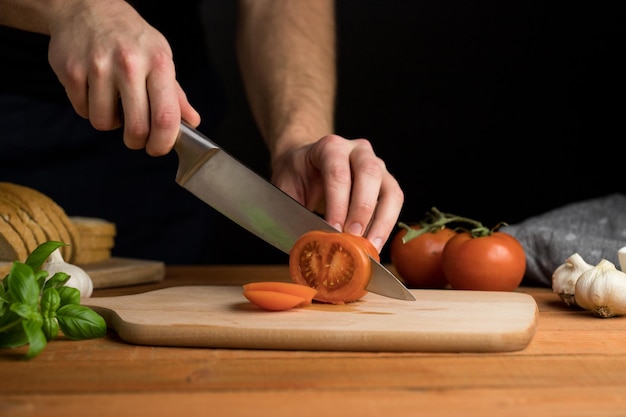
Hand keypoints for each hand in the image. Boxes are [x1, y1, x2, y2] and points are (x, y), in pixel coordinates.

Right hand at [46, 0, 199, 154]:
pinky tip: (96, 92)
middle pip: (136, 127)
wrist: (86, 7)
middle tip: (136, 136)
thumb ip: (175, 94)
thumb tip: (192, 122)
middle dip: (137, 141)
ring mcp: (98, 67)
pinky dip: (89, 109)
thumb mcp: (160, 57)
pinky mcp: (72, 71)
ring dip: (110, 123)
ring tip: (113, 104)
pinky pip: (83, 111)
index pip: (166, 117)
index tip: (158, 148)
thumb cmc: (130, 37)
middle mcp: (129, 64)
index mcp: (158, 63)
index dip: (163, 143)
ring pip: (104, 123)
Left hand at [270, 134, 404, 251]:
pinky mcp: (385, 182)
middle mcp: (357, 151)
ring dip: (382, 221)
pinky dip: (387, 225)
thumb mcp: (284, 188)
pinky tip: (375, 243)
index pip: (338, 172)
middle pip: (369, 175)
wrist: (304, 162)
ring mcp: (376, 165)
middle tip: (353, 237)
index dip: (337, 203)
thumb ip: (293, 211)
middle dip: (362, 210)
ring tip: (370, 247)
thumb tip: (308, 243)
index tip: (334, 229)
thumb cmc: (295, 175)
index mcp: (329, 147)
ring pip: (390, 190)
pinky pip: (394, 202)